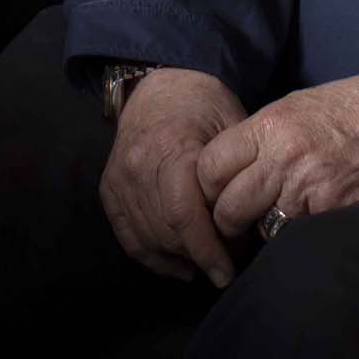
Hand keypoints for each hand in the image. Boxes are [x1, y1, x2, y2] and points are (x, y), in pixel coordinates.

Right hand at [99, 67, 248, 286]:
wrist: (160, 86)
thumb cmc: (204, 104)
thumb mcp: (232, 123)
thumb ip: (237, 169)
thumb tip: (249, 218)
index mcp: (170, 147)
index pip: (183, 214)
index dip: (206, 249)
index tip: (227, 271)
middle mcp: (138, 166)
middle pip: (166, 231)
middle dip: (198, 255)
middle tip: (228, 261)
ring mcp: (119, 179)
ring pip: (147, 238)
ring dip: (179, 258)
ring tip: (207, 262)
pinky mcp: (109, 190)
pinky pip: (128, 237)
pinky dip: (152, 258)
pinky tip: (179, 267)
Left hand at [196, 67, 358, 238]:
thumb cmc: (350, 109)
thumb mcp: (295, 108)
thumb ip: (260, 139)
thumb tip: (230, 170)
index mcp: (268, 125)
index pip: (210, 167)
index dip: (208, 186)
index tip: (216, 194)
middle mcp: (283, 157)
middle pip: (228, 207)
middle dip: (228, 220)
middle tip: (236, 222)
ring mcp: (308, 188)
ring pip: (261, 227)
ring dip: (264, 228)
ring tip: (276, 217)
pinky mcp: (332, 211)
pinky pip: (297, 235)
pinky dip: (297, 233)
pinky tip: (308, 217)